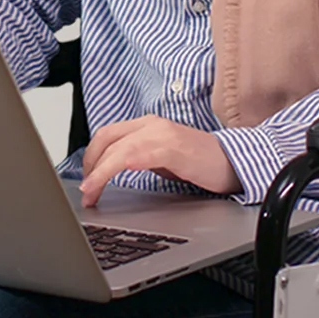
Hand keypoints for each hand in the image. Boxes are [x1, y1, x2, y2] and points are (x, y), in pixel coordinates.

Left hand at [78, 114, 242, 205]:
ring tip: (91, 192)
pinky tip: (109, 179)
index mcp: (147, 125)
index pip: (107, 135)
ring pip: (118, 148)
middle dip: (90, 167)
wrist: (233, 163)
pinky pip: (138, 154)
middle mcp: (152, 124)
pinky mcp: (173, 148)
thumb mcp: (162, 158)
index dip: (90, 158)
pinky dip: (117, 167)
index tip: (85, 181)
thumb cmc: (200, 163)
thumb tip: (110, 171)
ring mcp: (162, 134)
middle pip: (106, 139)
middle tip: (85, 192)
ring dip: (99, 173)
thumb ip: (138, 157)